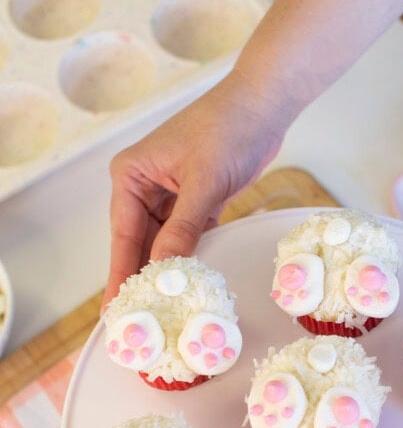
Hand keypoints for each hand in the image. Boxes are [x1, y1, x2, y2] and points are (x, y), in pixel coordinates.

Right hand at [104, 70, 284, 307]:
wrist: (263, 106)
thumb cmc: (229, 130)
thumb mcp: (205, 183)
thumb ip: (183, 228)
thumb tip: (163, 269)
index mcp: (132, 176)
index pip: (124, 236)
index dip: (121, 275)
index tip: (114, 310)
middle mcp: (143, 186)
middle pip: (138, 244)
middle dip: (140, 279)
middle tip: (135, 321)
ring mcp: (167, 195)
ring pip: (162, 244)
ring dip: (165, 271)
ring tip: (159, 310)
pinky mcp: (193, 201)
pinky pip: (184, 237)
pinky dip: (187, 257)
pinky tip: (186, 284)